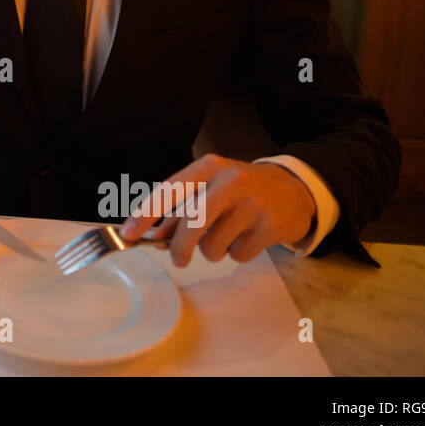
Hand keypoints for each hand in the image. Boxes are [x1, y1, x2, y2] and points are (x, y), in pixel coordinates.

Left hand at [118, 154, 315, 266]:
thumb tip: (152, 238)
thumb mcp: (210, 189)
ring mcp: (254, 202)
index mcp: (209, 167)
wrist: (294, 189)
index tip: (129, 234)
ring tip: (223, 238)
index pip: (170, 190)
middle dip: (179, 247)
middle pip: (192, 222)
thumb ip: (180, 212)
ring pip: (214, 245)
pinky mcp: (272, 225)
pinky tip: (246, 239)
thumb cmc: (240, 190)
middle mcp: (231, 180)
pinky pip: (238, 254)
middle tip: (178, 258)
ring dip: (212, 251)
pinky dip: (236, 254)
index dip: (147, 214)